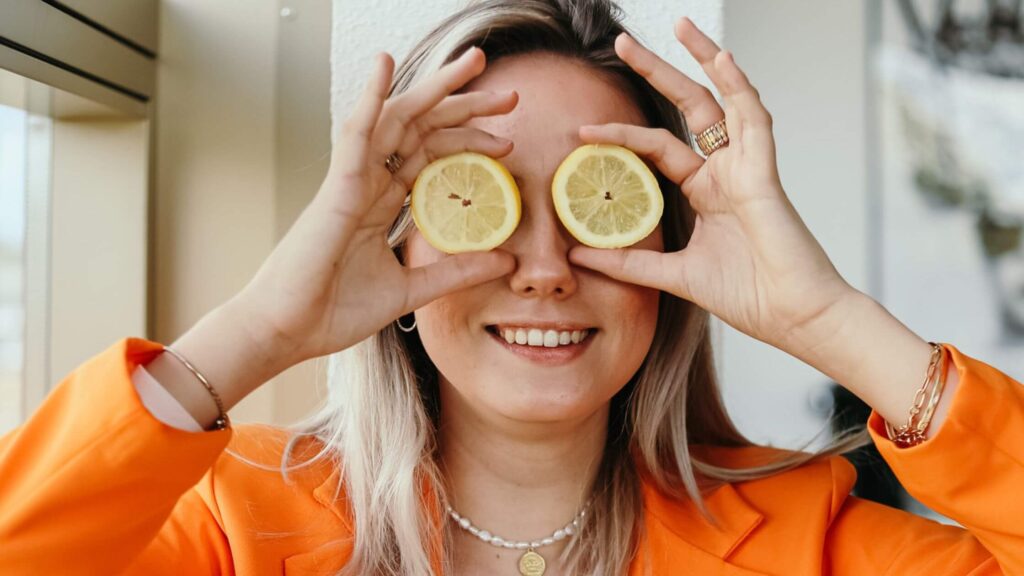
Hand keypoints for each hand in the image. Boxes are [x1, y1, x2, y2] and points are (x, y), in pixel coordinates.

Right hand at [232, 47, 516, 367]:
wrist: (287, 332)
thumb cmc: (333, 310)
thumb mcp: (410, 289)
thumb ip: (455, 271)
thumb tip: (505, 260)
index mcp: (382, 202)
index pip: (432, 156)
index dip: (470, 142)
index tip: (509, 144)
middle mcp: (369, 182)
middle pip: (423, 129)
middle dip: (466, 106)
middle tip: (511, 96)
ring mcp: (352, 181)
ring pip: (397, 119)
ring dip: (435, 88)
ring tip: (472, 63)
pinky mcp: (335, 189)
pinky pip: (355, 135)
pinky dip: (370, 98)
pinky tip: (385, 64)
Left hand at [568, 18, 856, 351]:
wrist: (795, 319)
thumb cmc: (750, 296)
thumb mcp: (673, 275)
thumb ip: (628, 262)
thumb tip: (577, 255)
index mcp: (706, 191)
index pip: (657, 147)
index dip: (621, 134)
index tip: (583, 129)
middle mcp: (725, 171)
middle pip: (688, 107)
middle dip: (657, 71)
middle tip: (623, 42)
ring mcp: (747, 168)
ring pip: (722, 101)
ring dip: (703, 60)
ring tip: (679, 25)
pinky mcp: (765, 175)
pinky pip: (753, 122)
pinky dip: (740, 89)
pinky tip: (723, 60)